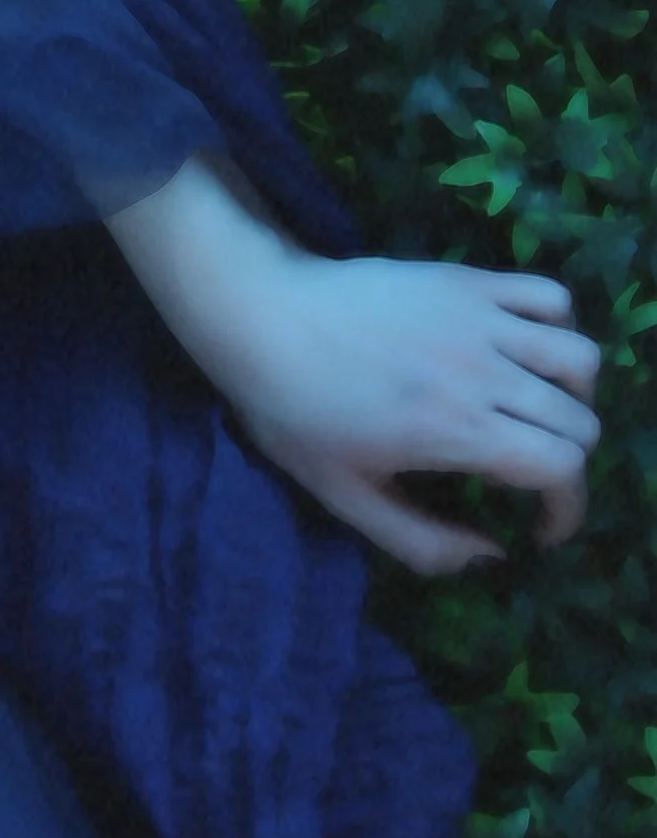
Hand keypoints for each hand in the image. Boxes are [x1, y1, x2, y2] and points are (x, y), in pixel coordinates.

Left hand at [225, 246, 601, 573]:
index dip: (567, 509)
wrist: (259, 314)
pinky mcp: (465, 281)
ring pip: (579, 358)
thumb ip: (421, 542)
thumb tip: (492, 555)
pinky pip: (548, 296)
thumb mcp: (344, 496)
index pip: (560, 467)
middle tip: (528, 474)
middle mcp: (479, 373)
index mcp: (453, 429)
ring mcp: (476, 320)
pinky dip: (557, 326)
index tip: (541, 528)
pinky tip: (524, 350)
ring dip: (573, 394)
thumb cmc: (291, 411)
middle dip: (567, 461)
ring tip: (538, 411)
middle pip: (577, 422)